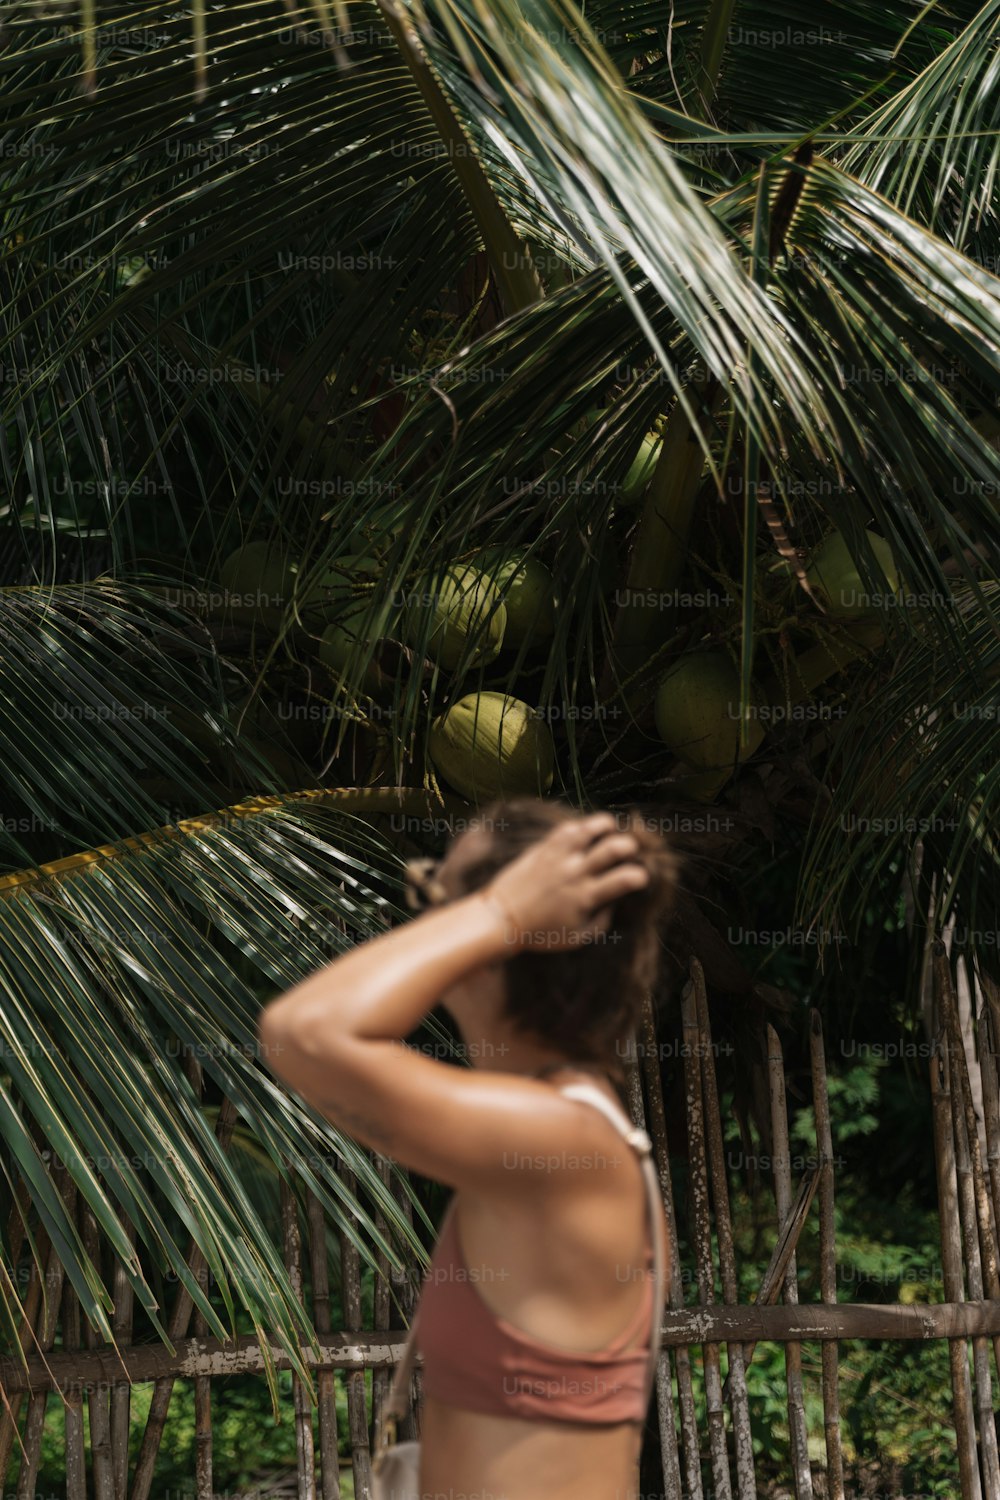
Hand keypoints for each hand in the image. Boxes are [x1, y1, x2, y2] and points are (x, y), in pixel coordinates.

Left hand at [481, 812, 649, 952]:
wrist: (502, 918)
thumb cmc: (542, 932)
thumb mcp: (577, 938)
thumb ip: (602, 921)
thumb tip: (615, 902)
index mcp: (586, 897)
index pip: (623, 880)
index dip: (639, 876)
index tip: (640, 877)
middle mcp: (575, 873)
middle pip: (611, 848)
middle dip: (629, 846)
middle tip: (629, 850)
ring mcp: (558, 857)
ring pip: (588, 829)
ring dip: (605, 825)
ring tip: (609, 829)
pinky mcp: (543, 848)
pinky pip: (566, 828)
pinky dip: (580, 827)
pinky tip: (584, 833)